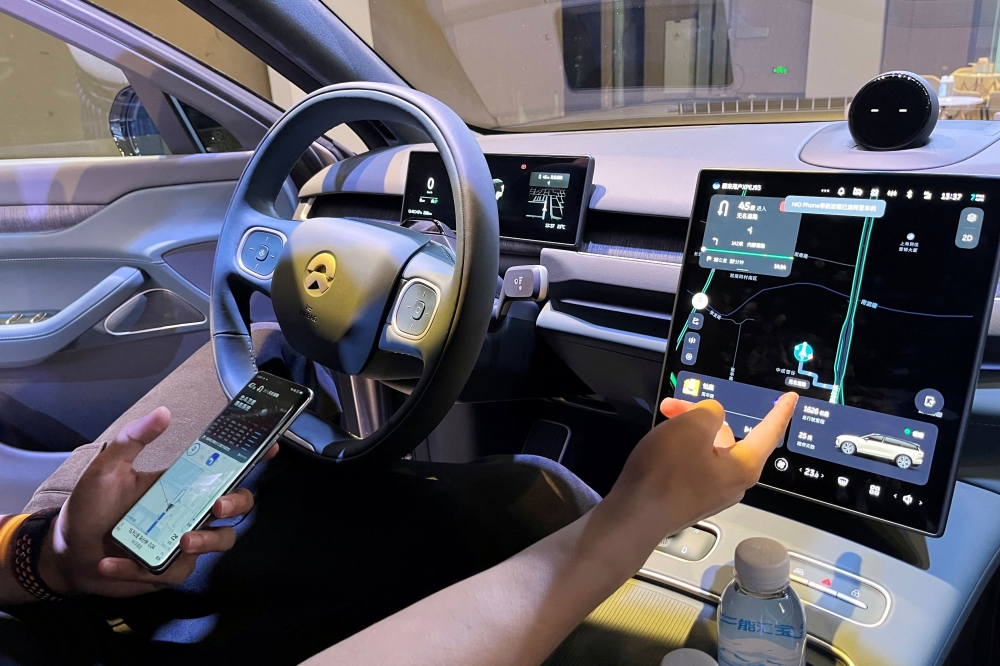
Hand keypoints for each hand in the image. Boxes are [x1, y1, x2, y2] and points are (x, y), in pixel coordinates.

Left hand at [38, 407, 276, 596]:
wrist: (67, 555)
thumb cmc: (90, 509)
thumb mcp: (107, 468)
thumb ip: (133, 439)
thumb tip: (163, 413)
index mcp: (181, 482)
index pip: (224, 467)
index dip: (252, 457)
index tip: (269, 446)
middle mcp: (190, 510)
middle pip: (237, 504)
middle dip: (236, 502)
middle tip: (217, 505)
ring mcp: (185, 540)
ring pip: (221, 540)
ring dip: (206, 540)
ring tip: (180, 541)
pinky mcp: (170, 570)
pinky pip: (174, 570)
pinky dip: (140, 568)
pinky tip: (112, 563)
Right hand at [602, 394, 797, 545]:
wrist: (634, 516)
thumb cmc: (666, 474)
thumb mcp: (691, 427)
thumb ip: (710, 412)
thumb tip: (712, 415)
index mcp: (743, 466)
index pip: (768, 431)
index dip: (780, 411)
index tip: (792, 398)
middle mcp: (733, 483)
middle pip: (727, 437)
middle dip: (702, 415)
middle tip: (675, 404)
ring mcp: (711, 493)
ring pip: (707, 449)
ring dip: (688, 430)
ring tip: (663, 423)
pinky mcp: (690, 498)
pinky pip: (693, 464)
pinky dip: (681, 448)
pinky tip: (660, 446)